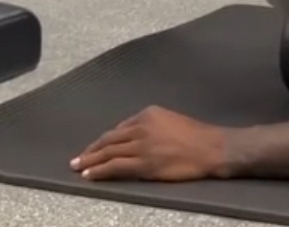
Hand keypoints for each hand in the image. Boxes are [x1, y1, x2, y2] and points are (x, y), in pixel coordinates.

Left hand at [71, 106, 227, 181]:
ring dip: (90, 160)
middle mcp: (141, 126)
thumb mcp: (171, 120)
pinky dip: (99, 170)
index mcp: (148, 113)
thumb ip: (152, 126)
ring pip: (108, 152)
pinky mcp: (144, 163)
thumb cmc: (197, 136)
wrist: (211, 147)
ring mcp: (142, 145)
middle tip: (77, 158)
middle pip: (109, 139)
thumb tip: (137, 138)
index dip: (104, 140)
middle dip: (91, 149)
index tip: (96, 147)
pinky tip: (88, 174)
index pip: (119, 129)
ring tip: (77, 167)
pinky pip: (114, 166)